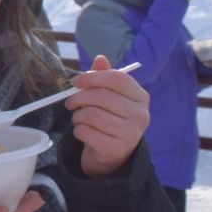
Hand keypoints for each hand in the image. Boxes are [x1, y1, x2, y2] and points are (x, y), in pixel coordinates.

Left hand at [67, 53, 150, 176]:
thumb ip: (104, 77)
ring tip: (79, 118)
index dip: (93, 77)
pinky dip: (78, 130)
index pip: (117, 79)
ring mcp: (131, 134)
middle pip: (102, 96)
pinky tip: (83, 131)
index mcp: (141, 97)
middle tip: (70, 102)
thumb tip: (100, 59)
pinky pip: (85, 132)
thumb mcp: (110, 96)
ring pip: (91, 115)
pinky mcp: (116, 150)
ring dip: (77, 116)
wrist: (113, 152)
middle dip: (79, 97)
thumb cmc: (110, 117)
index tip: (75, 81)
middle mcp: (141, 115)